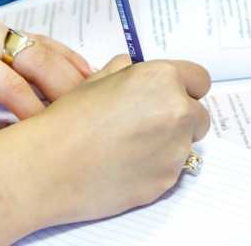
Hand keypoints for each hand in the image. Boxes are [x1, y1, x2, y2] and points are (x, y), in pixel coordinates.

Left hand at [0, 10, 91, 148]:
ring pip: (40, 42)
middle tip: (89, 109)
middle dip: (63, 84)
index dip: (34, 109)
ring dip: (68, 66)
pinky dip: (58, 54)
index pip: (9, 82)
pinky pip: (33, 37)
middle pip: (34, 56)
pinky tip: (79, 69)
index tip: (54, 132)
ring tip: (95, 90)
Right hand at [0, 56, 211, 238]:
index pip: (200, 79)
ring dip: (169, 143)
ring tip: (131, 146)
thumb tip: (134, 69)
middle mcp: (177, 111)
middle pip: (199, 114)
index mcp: (162, 78)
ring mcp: (175, 149)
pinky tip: (126, 165)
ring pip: (187, 144)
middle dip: (180, 117)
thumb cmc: (70, 117)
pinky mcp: (167, 181)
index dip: (184, 87)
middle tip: (149, 123)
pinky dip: (156, 168)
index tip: (172, 94)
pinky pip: (172, 170)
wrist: (50, 165)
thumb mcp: (98, 80)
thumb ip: (126, 70)